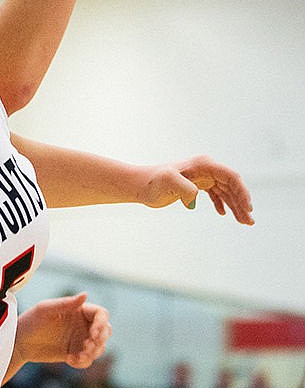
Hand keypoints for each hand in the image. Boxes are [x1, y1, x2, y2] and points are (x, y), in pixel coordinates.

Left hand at [15, 293, 111, 368]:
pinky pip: (88, 360)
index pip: (101, 314)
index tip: (93, 334)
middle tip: (86, 346)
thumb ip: (66, 303)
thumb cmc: (30, 321)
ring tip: (77, 356)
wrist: (18, 343)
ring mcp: (79, 339)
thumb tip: (86, 294)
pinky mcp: (75, 353)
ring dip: (93, 353)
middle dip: (100, 340)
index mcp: (78, 310)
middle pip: (106, 331)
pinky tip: (69, 360)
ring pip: (100, 347)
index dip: (102, 324)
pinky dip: (83, 362)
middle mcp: (82, 324)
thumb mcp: (45, 310)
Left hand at [137, 155, 253, 224]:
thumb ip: (183, 187)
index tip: (247, 209)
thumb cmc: (151, 183)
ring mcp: (201, 177)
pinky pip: (215, 194)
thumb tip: (196, 196)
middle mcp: (205, 169)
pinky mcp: (195, 185)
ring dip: (235, 206)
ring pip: (225, 191)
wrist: (138, 185)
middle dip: (242, 202)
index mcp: (204, 165)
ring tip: (244, 222)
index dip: (242, 192)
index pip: (231, 177)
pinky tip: (223, 214)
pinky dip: (222, 204)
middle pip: (232, 185)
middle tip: (249, 221)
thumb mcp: (167, 182)